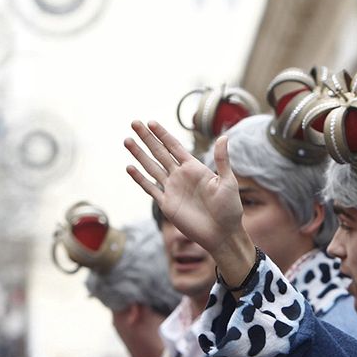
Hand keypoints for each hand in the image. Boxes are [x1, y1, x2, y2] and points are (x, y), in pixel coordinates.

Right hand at [125, 122, 255, 279]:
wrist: (222, 234)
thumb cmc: (230, 209)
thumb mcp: (228, 182)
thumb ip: (222, 161)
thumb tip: (225, 137)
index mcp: (194, 168)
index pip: (175, 146)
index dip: (163, 134)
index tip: (151, 122)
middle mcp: (180, 175)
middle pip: (160, 152)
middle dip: (147, 138)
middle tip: (134, 123)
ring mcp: (172, 189)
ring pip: (151, 167)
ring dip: (139, 154)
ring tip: (127, 140)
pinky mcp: (167, 204)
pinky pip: (150, 189)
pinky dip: (140, 179)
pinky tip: (130, 168)